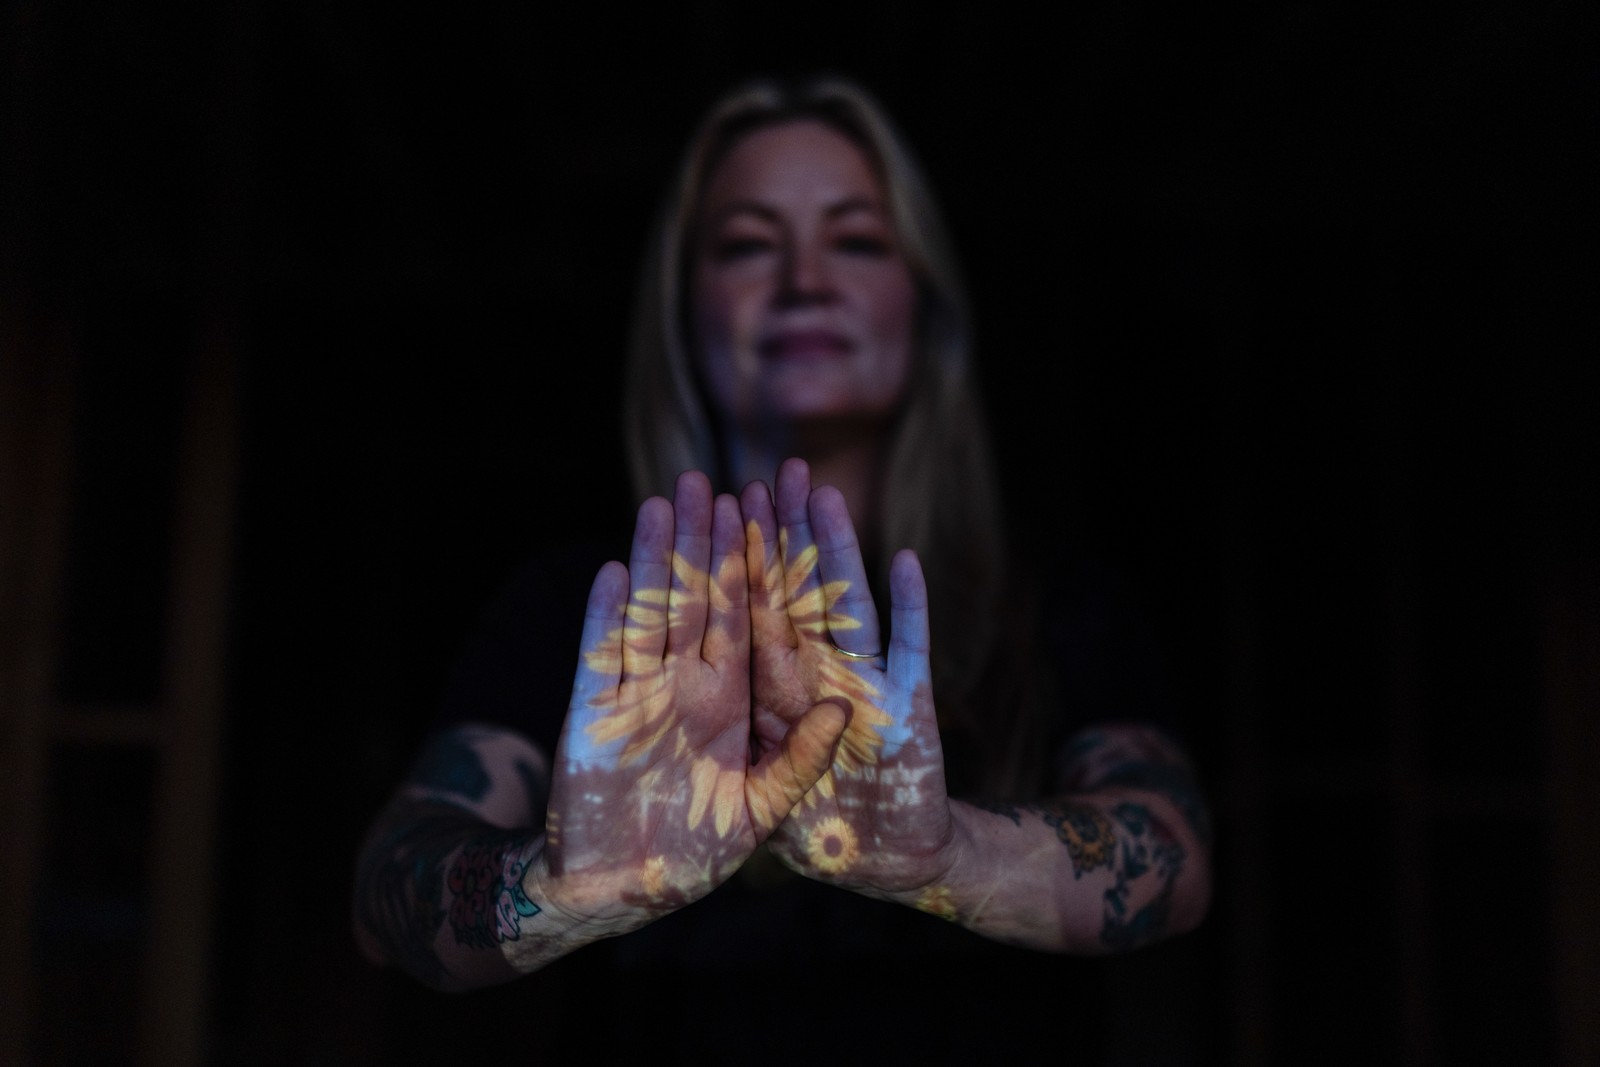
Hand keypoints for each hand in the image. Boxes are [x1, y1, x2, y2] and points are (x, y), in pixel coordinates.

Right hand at [536, 471, 846, 934]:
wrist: (621, 893)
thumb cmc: (697, 854)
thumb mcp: (767, 808)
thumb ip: (803, 756)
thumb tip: (846, 706)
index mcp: (729, 702)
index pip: (745, 618)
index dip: (754, 565)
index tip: (763, 511)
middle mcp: (683, 688)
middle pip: (696, 600)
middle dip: (702, 541)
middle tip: (707, 478)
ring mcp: (636, 697)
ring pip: (649, 614)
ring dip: (656, 560)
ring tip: (663, 502)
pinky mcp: (592, 719)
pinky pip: (602, 659)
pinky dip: (608, 618)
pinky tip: (618, 572)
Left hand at [742, 459, 957, 903]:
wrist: (881, 868)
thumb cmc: (790, 841)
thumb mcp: (753, 801)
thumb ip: (741, 746)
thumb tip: (724, 692)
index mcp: (764, 701)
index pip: (747, 616)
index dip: (739, 561)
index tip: (728, 504)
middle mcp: (813, 684)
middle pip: (792, 595)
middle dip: (783, 533)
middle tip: (776, 470)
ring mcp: (864, 691)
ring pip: (845, 607)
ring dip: (838, 551)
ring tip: (823, 492)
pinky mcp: (914, 710)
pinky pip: (913, 652)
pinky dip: (915, 610)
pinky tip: (908, 563)